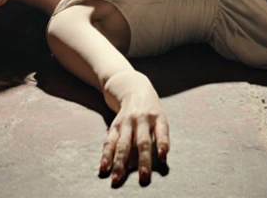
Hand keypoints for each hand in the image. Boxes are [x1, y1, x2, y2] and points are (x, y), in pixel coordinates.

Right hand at [99, 70, 169, 185]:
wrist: (131, 86)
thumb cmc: (150, 108)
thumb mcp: (160, 116)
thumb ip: (161, 136)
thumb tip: (162, 158)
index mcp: (157, 116)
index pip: (162, 131)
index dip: (162, 144)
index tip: (162, 157)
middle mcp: (142, 119)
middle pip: (142, 142)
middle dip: (143, 162)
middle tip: (144, 178)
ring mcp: (127, 121)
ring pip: (123, 144)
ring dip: (120, 163)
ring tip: (117, 178)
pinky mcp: (115, 125)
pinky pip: (110, 141)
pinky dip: (106, 155)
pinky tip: (103, 167)